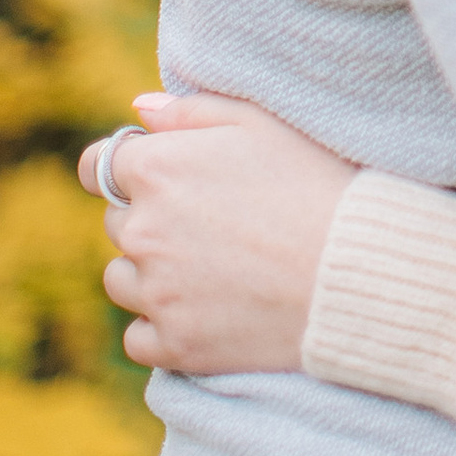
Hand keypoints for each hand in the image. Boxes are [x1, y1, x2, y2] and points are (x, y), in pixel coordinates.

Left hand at [78, 92, 356, 373]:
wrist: (358, 268)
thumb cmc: (316, 183)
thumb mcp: (261, 123)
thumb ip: (192, 110)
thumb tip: (139, 111)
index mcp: (157, 170)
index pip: (97, 166)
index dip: (128, 170)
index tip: (158, 179)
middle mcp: (143, 231)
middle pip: (117, 223)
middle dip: (151, 218)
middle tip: (213, 222)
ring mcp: (155, 293)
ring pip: (121, 280)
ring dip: (150, 273)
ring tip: (212, 267)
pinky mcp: (174, 345)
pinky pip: (138, 336)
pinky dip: (162, 326)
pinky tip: (205, 310)